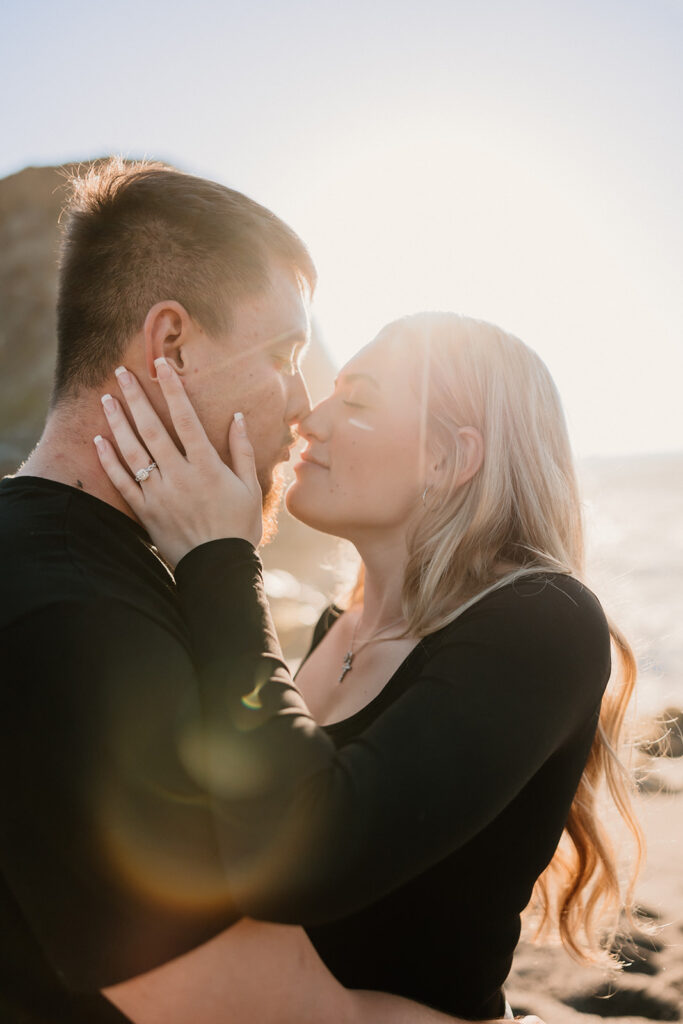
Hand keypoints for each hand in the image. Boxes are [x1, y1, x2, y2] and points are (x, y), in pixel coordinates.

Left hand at [94, 358, 262, 565]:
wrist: (219, 567)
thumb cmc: (239, 527)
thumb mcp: (249, 487)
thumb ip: (241, 451)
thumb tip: (237, 418)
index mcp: (207, 465)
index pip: (185, 418)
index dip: (172, 389)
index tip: (160, 365)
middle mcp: (179, 475)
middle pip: (151, 428)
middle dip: (135, 397)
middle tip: (120, 373)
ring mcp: (159, 493)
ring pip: (132, 451)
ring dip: (117, 423)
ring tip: (106, 399)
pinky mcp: (145, 511)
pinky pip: (122, 482)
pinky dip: (109, 460)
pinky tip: (98, 440)